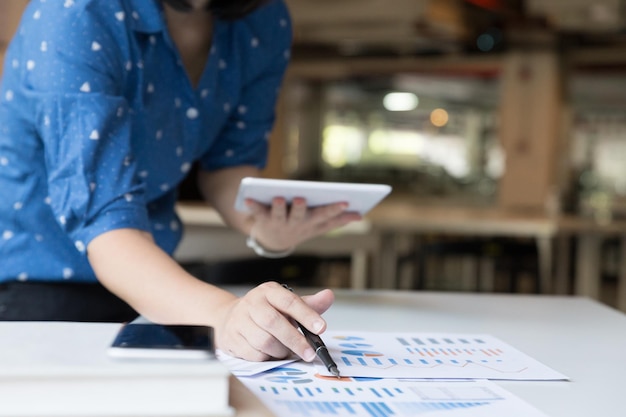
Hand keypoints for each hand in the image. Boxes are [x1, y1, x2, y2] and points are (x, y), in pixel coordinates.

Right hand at [215, 281, 334, 360]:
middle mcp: (252, 303)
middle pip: (274, 322)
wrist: (230, 317)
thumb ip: (308, 304)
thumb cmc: (265, 311)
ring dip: (281, 351)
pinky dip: (267, 357)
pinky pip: (254, 354)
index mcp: (268, 291)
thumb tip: (328, 296)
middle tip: (310, 353)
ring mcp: (239, 320)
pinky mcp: (232, 338)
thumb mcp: (285, 304)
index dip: (306, 315)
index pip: (289, 301)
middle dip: (295, 340)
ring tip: (287, 351)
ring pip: (264, 341)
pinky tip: (271, 353)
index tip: (321, 328)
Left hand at [245, 197, 361, 250]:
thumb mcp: (319, 225)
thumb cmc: (300, 227)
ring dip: (278, 207)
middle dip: (302, 209)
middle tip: (302, 199)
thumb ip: (338, 220)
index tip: (345, 202)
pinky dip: (252, 206)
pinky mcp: (263, 220)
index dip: (335, 211)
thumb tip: (360, 215)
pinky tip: (247, 199)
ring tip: (278, 198)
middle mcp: (296, 225)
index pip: (326, 217)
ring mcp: (280, 223)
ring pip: (279, 215)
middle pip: (301, 216)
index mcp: (312, 223)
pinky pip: (257, 212)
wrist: (272, 241)